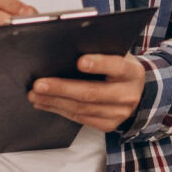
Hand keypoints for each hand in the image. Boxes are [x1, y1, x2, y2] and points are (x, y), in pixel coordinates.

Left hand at [28, 54, 145, 132]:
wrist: (136, 92)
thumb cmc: (120, 68)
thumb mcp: (118, 55)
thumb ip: (101, 50)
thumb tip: (69, 45)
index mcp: (132, 72)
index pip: (117, 66)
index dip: (99, 64)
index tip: (80, 61)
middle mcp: (127, 94)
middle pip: (92, 93)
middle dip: (62, 88)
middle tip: (39, 84)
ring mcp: (118, 113)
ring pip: (82, 108)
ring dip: (54, 101)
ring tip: (35, 94)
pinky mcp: (108, 125)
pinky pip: (80, 118)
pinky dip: (59, 110)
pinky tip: (45, 103)